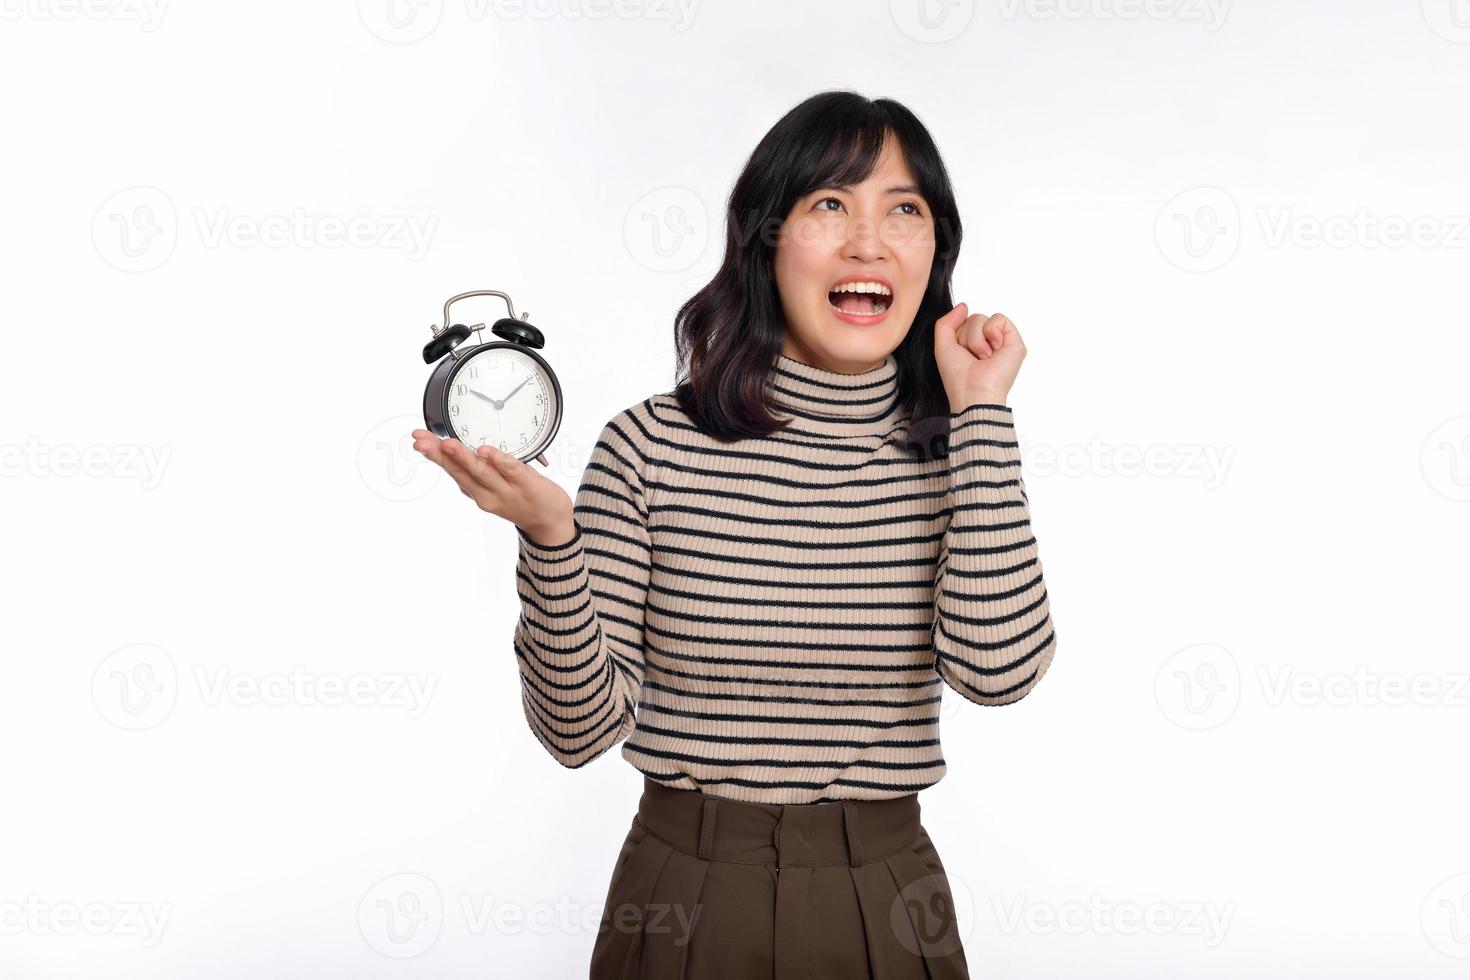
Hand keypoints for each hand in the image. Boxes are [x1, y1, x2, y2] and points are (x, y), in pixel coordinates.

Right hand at [410, 429, 574, 544]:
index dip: (434, 455)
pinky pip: (512, 470)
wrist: (550, 523)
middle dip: (439, 455)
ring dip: (463, 457)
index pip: (452, 470)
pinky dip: (498, 460)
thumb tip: (455, 450)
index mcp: (478, 492)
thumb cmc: (522, 501)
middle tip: (422, 441)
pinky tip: (485, 451)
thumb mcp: (492, 489)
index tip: (418, 439)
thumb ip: (477, 472)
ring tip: (447, 444)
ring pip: (482, 471)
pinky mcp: (528, 485)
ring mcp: (508, 490)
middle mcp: (488, 493)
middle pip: (461, 471)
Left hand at [933, 302, 1025, 410]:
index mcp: (973, 345)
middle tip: (973, 357)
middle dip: (966, 336)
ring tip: (982, 357)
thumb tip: (964, 305)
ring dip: (975, 338)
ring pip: (981, 318)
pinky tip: (992, 350)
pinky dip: (990, 332)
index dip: (957, 335)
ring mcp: (1002, 342)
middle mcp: (988, 343)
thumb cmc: (957, 376)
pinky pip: (998, 319)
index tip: (960, 354)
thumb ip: (946, 322)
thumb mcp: (943, 346)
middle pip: (972, 318)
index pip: (963, 323)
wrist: (973, 392)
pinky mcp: (1015, 342)